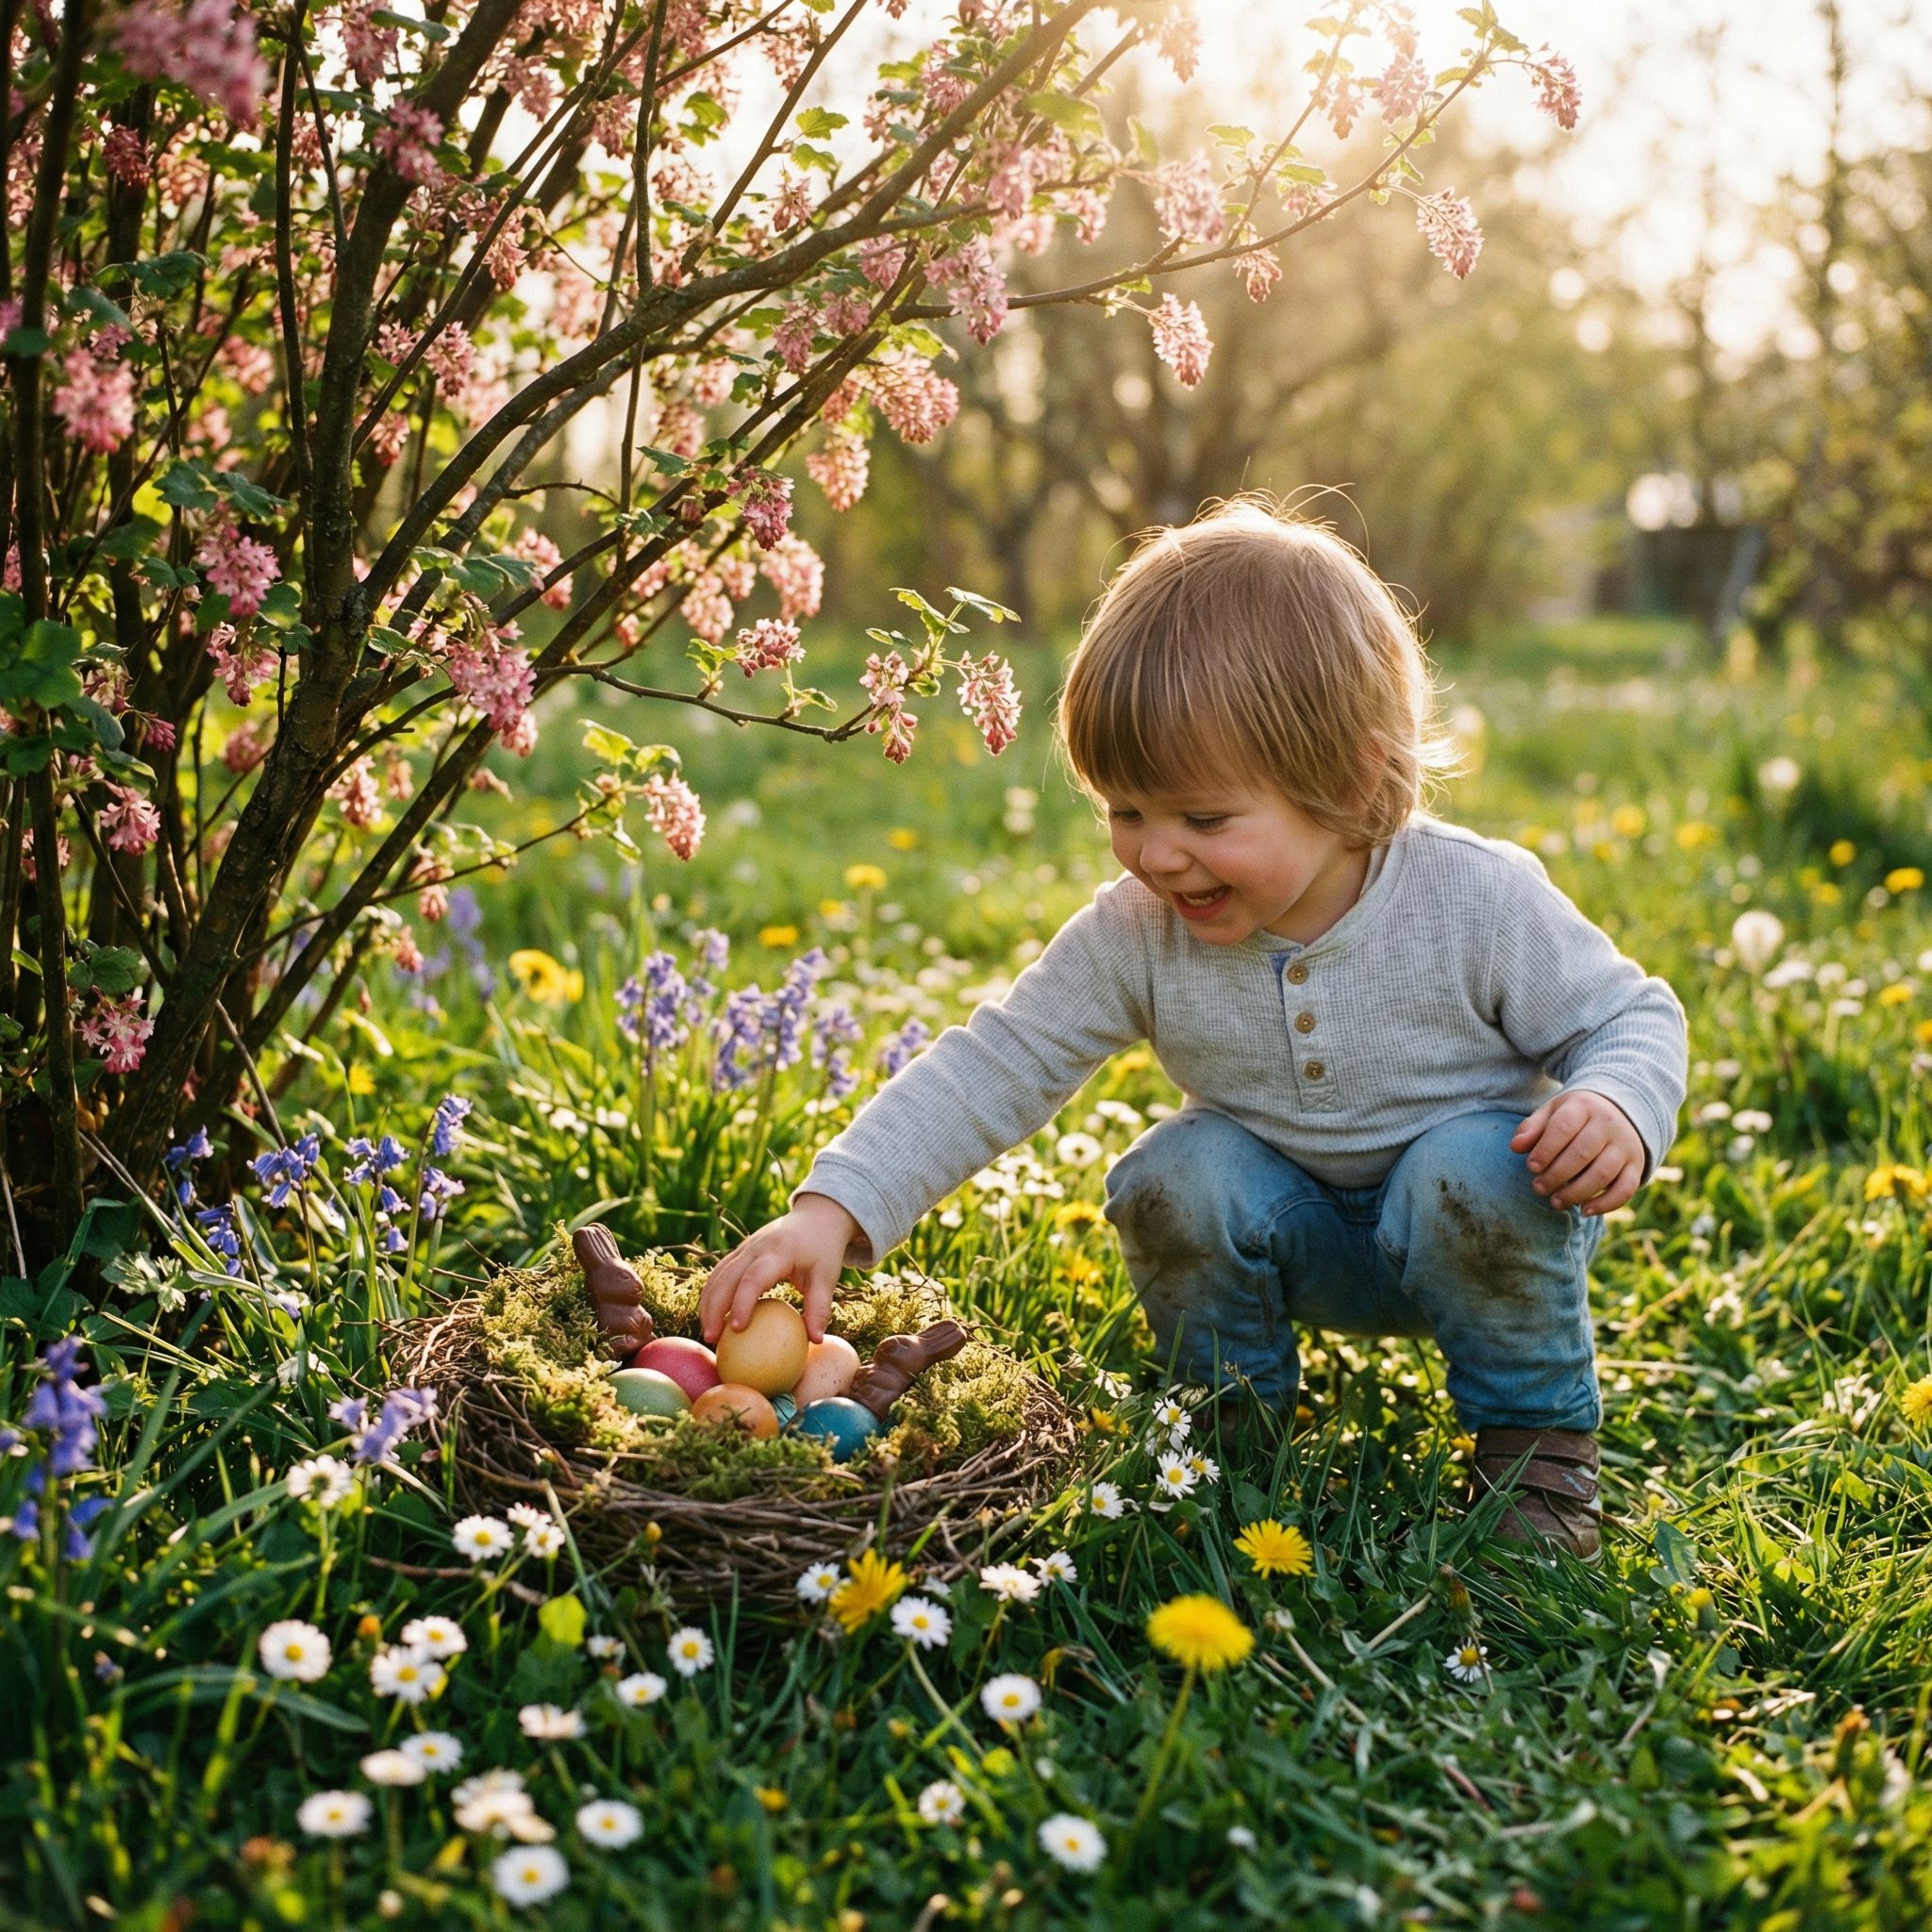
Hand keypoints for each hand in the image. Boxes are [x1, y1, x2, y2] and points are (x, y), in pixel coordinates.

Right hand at [698, 1193, 860, 1345]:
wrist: (816, 1217)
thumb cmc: (823, 1251)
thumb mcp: (827, 1277)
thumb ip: (820, 1307)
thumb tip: (815, 1341)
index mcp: (779, 1252)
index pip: (754, 1278)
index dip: (742, 1302)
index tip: (737, 1329)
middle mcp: (756, 1247)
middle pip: (726, 1277)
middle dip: (714, 1308)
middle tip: (712, 1339)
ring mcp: (745, 1247)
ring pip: (717, 1274)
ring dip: (707, 1303)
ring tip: (709, 1334)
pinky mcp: (740, 1251)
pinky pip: (719, 1273)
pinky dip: (711, 1295)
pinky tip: (712, 1318)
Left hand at [1510, 1091, 1644, 1216]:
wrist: (1620, 1111)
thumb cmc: (1576, 1117)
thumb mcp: (1553, 1113)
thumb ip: (1532, 1128)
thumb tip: (1515, 1146)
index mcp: (1584, 1106)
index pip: (1563, 1127)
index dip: (1545, 1149)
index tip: (1531, 1167)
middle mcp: (1608, 1124)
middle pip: (1581, 1153)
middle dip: (1556, 1175)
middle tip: (1538, 1188)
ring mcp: (1625, 1146)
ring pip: (1602, 1174)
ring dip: (1576, 1193)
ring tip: (1555, 1202)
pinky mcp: (1636, 1165)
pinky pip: (1625, 1188)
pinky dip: (1606, 1204)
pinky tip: (1585, 1211)